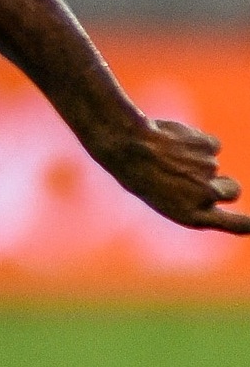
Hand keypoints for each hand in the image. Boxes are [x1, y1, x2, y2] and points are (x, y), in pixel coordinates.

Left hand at [95, 117, 249, 233]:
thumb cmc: (140, 175)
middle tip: (198, 177)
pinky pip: (211, 145)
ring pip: (213, 165)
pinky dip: (196, 142)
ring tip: (168, 158)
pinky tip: (174, 142)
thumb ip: (192, 197)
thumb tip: (218, 187)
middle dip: (225, 183)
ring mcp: (209, 172)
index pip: (235, 224)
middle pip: (234, 191)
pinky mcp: (209, 149)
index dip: (247, 222)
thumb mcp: (164, 197)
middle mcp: (205, 197)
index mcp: (192, 215)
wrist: (128, 147)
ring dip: (197, 160)